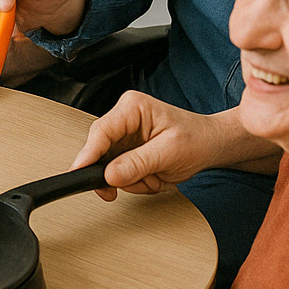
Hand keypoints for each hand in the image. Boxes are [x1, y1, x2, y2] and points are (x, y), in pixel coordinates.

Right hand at [70, 91, 225, 199]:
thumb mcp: (169, 152)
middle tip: (141, 182)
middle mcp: (125, 118)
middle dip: (122, 173)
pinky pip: (119, 173)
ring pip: (110, 166)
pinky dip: (136, 181)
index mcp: (132, 107)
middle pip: (101, 150)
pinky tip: (153, 175)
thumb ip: (138, 164)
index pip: (101, 131)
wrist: (210, 145)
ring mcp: (125, 134)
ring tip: (156, 176)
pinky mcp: (127, 149)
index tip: (78, 172)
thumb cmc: (196, 139)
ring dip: (133, 180)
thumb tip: (109, 175)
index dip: (88, 154)